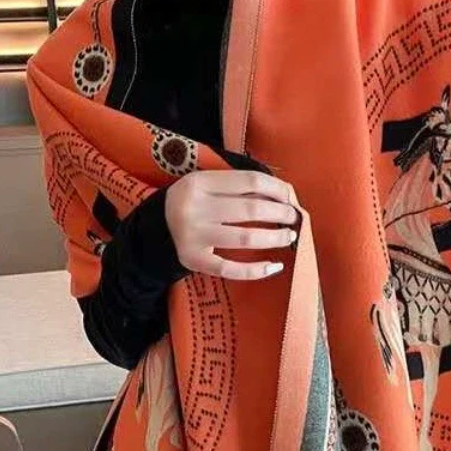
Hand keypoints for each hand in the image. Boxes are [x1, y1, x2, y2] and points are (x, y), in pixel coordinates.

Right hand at [165, 170, 298, 280]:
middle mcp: (195, 208)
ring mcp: (193, 236)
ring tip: (289, 236)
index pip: (249, 181)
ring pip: (244, 238)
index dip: (276, 188)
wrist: (156, 229)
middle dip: (280, 213)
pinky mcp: (193, 260)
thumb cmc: (193, 204)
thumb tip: (284, 193)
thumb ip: (238, 186)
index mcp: (200, 183)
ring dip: (274, 237)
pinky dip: (255, 270)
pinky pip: (229, 268)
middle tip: (294, 218)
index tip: (290, 197)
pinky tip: (274, 266)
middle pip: (250, 209)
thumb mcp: (207, 185)